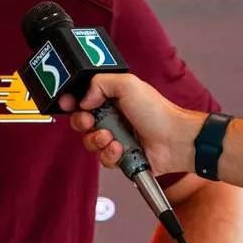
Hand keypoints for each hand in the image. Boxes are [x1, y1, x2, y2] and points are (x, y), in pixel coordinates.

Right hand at [60, 74, 205, 177]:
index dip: (72, 102)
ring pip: (89, 142)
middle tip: (91, 121)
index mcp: (111, 98)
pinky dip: (110, 154)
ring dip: (97, 140)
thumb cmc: (157, 112)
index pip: (83, 99)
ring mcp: (115, 138)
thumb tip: (83, 99)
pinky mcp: (119, 157)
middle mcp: (111, 118)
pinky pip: (103, 159)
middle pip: (81, 122)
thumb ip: (100, 83)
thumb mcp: (128, 84)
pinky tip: (121, 149)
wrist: (174, 140)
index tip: (68, 104)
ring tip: (111, 137)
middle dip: (82, 122)